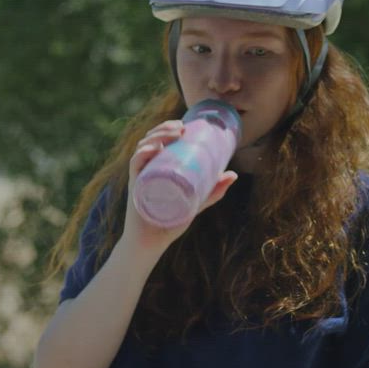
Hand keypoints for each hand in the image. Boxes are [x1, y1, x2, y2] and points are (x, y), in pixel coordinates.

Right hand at [122, 120, 238, 254]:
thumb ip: (213, 190)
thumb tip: (233, 175)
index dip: (168, 128)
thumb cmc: (170, 222)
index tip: (184, 125)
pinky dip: (143, 154)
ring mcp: (140, 177)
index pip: (158, 141)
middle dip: (164, 128)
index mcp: (157, 168)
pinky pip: (135, 166)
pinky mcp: (135, 187)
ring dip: (156, 136)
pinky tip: (154, 148)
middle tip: (181, 127)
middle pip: (150, 140)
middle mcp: (146, 169)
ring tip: (173, 133)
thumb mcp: (196, 202)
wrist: (152, 242)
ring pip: (143, 148)